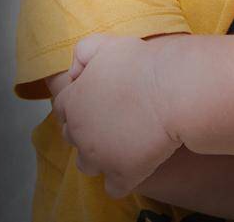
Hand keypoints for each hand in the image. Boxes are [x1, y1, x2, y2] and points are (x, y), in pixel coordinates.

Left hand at [52, 33, 182, 198]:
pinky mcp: (122, 174)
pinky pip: (114, 188)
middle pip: (73, 138)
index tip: (97, 103)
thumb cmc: (141, 64)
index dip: (79, 106)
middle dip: (87, 132)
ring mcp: (99, 157)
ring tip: (122, 146)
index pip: (62, 110)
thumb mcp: (105, 45)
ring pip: (87, 166)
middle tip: (112, 122)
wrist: (172, 90)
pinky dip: (122, 180)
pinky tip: (136, 165)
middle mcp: (78, 133)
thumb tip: (75, 71)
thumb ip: (83, 53)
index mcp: (72, 102)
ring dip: (100, 158)